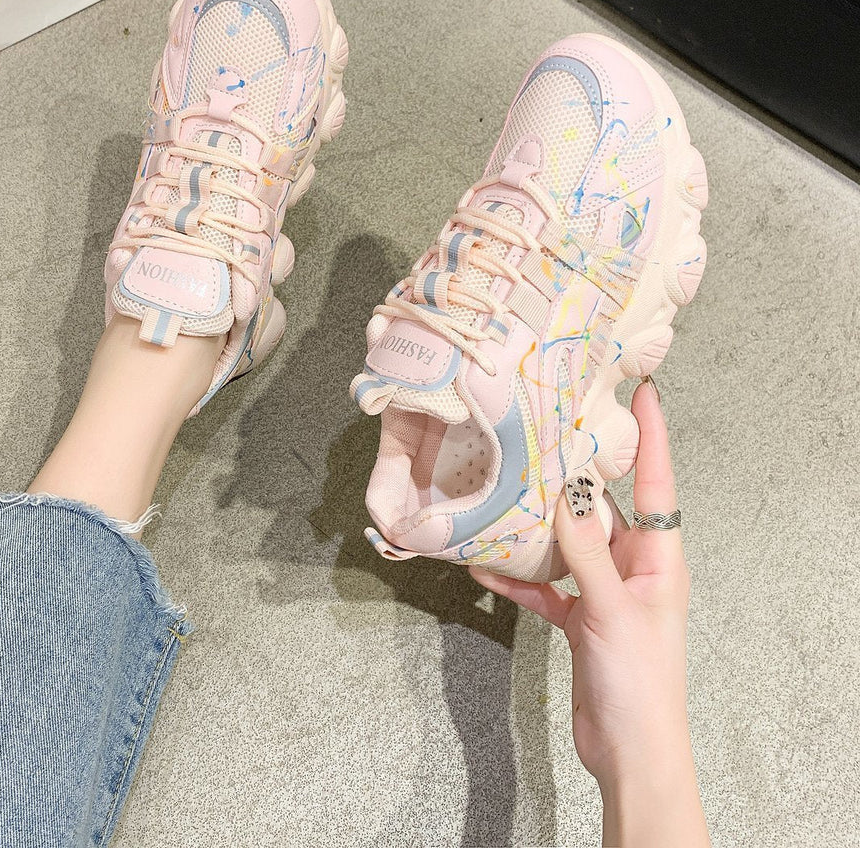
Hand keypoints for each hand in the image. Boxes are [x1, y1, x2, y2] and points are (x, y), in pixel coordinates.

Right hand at [471, 380, 708, 846]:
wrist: (629, 751)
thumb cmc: (640, 683)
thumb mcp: (613, 610)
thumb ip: (586, 552)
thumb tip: (565, 494)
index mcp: (659, 559)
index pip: (657, 483)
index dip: (651, 436)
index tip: (643, 392)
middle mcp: (634, 566)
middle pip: (604, 507)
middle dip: (577, 474)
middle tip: (549, 432)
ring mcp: (604, 590)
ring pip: (568, 542)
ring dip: (537, 525)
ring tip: (505, 492)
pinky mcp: (578, 615)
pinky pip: (545, 583)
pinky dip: (518, 575)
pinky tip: (485, 564)